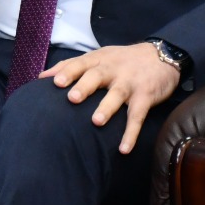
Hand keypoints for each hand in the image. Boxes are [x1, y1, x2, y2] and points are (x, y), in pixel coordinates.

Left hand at [41, 42, 179, 154]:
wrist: (162, 55)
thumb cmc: (122, 59)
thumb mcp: (99, 56)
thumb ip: (71, 65)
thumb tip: (42, 77)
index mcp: (98, 60)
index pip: (80, 64)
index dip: (68, 72)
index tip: (54, 82)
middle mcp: (112, 69)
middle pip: (97, 76)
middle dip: (84, 86)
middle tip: (72, 98)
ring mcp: (129, 83)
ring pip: (117, 95)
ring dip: (107, 108)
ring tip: (96, 121)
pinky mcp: (145, 96)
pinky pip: (137, 116)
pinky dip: (131, 133)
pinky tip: (124, 149)